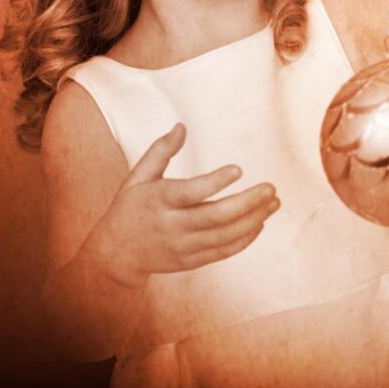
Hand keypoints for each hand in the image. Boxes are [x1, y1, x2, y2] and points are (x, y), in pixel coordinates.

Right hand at [81, 123, 279, 286]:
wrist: (114, 255)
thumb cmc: (130, 208)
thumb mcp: (138, 176)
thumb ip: (160, 151)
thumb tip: (181, 126)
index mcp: (158, 200)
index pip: (191, 192)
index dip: (215, 181)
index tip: (239, 168)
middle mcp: (172, 225)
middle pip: (215, 217)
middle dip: (248, 203)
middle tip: (271, 188)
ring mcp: (182, 246)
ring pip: (225, 236)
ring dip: (253, 219)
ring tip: (274, 202)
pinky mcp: (190, 261)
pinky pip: (223, 251)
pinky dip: (245, 239)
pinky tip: (260, 223)